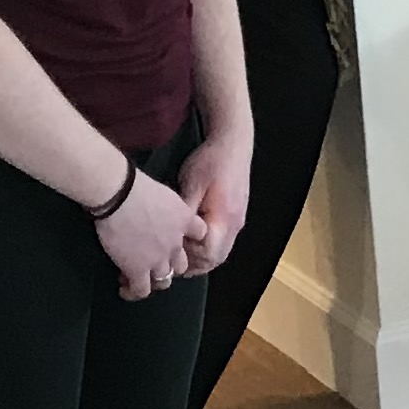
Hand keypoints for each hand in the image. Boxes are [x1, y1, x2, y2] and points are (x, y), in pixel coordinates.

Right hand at [94, 168, 195, 301]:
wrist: (119, 195)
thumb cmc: (134, 185)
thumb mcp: (162, 192)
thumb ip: (164, 205)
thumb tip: (154, 205)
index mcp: (183, 219)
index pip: (199, 233)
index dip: (190, 238)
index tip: (180, 239)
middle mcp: (175, 242)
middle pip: (182, 262)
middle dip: (172, 264)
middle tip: (156, 262)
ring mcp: (158, 258)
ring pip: (165, 279)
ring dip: (155, 280)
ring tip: (144, 279)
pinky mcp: (138, 269)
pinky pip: (141, 289)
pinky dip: (134, 292)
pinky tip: (125, 289)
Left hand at [176, 124, 252, 277]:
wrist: (232, 143)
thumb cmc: (211, 161)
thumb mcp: (191, 184)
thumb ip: (184, 213)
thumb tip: (172, 235)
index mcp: (223, 218)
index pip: (208, 254)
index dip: (189, 258)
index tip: (171, 250)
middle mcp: (234, 224)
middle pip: (216, 259)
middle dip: (194, 264)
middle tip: (171, 260)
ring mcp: (237, 221)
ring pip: (220, 252)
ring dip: (200, 258)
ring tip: (179, 254)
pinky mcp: (235, 216)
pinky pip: (223, 241)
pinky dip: (207, 247)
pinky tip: (192, 241)